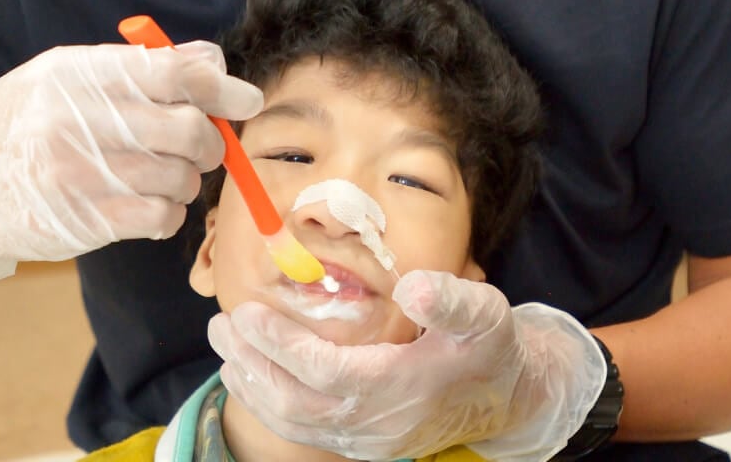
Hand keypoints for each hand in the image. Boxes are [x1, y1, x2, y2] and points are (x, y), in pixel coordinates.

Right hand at [0, 41, 262, 287]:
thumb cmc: (17, 122)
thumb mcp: (65, 76)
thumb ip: (137, 67)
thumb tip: (213, 62)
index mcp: (80, 73)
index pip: (173, 72)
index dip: (221, 87)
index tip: (246, 100)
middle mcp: (81, 120)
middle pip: (189, 129)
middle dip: (210, 141)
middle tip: (201, 146)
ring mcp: (82, 174)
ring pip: (181, 178)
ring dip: (187, 180)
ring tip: (162, 174)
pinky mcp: (85, 221)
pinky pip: (162, 218)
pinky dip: (168, 213)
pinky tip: (147, 203)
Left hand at [209, 269, 607, 460]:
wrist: (509, 399)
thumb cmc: (490, 347)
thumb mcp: (485, 314)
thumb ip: (451, 300)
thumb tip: (412, 286)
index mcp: (401, 388)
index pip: (324, 372)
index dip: (281, 345)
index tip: (247, 311)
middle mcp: (378, 424)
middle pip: (296, 403)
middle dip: (253, 363)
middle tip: (221, 324)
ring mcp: (368, 441)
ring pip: (293, 423)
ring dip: (253, 384)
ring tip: (225, 345)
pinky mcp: (362, 445)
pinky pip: (304, 431)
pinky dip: (269, 404)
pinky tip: (250, 375)